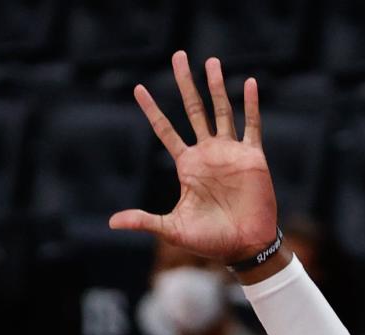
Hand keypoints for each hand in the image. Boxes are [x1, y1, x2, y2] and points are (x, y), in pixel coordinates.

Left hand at [109, 51, 277, 261]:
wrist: (244, 247)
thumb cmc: (211, 241)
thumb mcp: (173, 229)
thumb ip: (145, 220)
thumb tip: (112, 223)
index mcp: (188, 167)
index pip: (165, 131)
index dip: (152, 110)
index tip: (138, 88)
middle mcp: (208, 154)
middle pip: (193, 110)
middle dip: (186, 83)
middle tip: (178, 56)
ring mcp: (230, 153)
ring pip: (222, 111)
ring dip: (217, 86)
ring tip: (211, 61)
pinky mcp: (252, 158)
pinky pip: (251, 126)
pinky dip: (251, 106)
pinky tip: (249, 84)